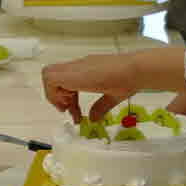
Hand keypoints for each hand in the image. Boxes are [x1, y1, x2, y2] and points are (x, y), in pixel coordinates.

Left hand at [39, 47, 185, 121]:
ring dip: (54, 94)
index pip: (63, 78)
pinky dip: (56, 93)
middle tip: (67, 109)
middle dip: (53, 94)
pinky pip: (53, 78)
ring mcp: (76, 67)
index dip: (62, 95)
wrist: (137, 69)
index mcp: (85, 69)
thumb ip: (100, 107)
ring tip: (69, 108)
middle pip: (50, 74)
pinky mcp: (76, 72)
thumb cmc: (130, 79)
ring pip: (48, 74)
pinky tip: (71, 103)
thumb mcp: (112, 96)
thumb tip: (93, 119)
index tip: (72, 109)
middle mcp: (78, 66)